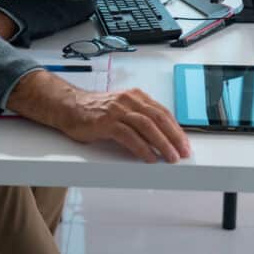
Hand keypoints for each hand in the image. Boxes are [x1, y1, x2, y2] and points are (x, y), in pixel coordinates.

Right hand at [7, 70, 190, 163]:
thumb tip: (161, 138)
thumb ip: (139, 118)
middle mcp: (129, 100)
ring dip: (162, 143)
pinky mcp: (105, 122)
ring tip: (171, 157)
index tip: (185, 143)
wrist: (69, 107)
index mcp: (136, 96)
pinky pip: (128, 135)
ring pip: (146, 126)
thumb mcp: (122, 109)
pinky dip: (141, 147)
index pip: (162, 112)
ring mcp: (117, 110)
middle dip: (174, 136)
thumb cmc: (96, 111)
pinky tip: (149, 157)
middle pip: (158, 118)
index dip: (176, 128)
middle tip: (183, 152)